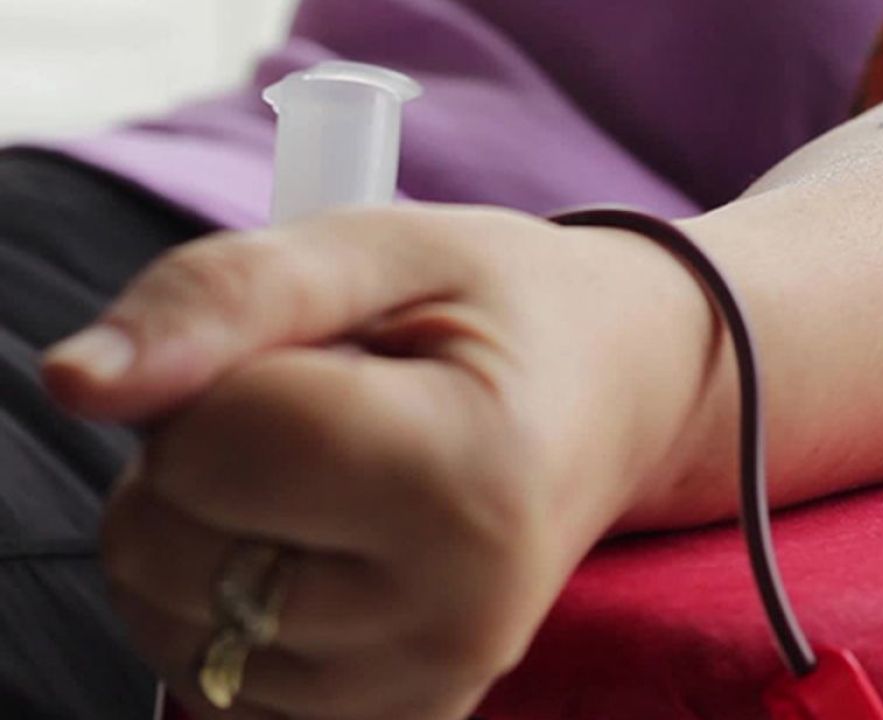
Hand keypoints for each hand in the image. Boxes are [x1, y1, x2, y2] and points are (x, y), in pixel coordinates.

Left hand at [44, 206, 712, 718]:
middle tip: (314, 413)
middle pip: (176, 551)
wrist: (619, 397)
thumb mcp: (383, 249)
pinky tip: (309, 552)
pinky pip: (228, 693)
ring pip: (182, 634)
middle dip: (195, 461)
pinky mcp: (415, 714)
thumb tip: (80, 382)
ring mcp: (438, 678)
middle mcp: (460, 607)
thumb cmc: (504, 311)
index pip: (213, 444)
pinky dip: (227, 616)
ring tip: (316, 481)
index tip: (316, 352)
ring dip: (200, 540)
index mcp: (467, 474)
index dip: (219, 374)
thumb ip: (227, 294)